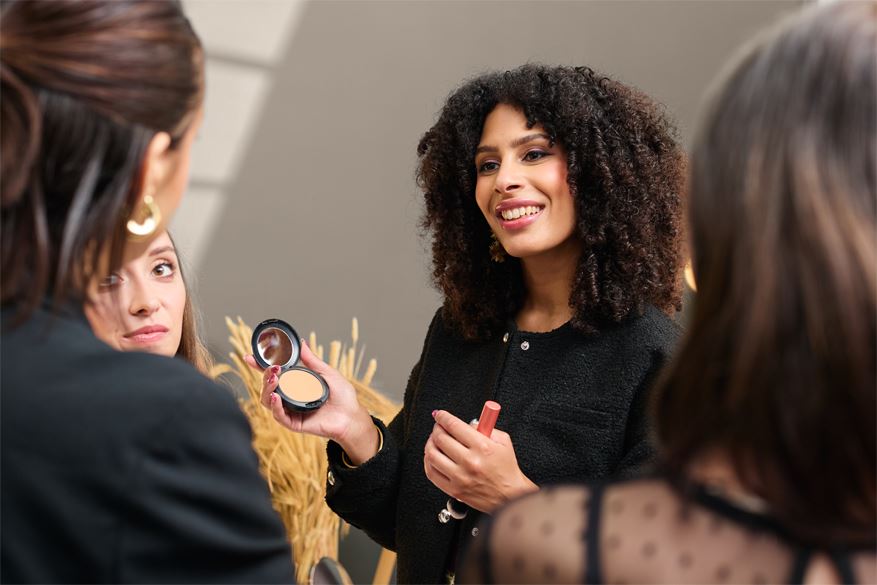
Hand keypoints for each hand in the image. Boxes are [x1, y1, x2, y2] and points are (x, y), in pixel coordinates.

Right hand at [244, 341, 379, 463]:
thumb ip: (312, 360)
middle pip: (267, 387)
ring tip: (273, 379)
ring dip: (267, 389)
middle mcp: (289, 397)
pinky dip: (275, 406)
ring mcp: (290, 410)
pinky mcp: (294, 423)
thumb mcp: (326, 372)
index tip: (249, 357)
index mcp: (295, 384)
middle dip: (264, 376)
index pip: (273, 375)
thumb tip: (302, 343)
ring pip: (268, 401)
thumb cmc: (342, 395)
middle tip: (272, 369)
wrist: (351, 415)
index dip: (259, 366)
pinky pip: (279, 415)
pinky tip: (276, 396)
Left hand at [423, 410, 537, 513]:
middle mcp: (469, 462)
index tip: (440, 415)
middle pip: (440, 438)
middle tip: (438, 427)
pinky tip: (433, 457)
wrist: (510, 495)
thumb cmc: (507, 470)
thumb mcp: (503, 441)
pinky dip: (428, 462)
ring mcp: (460, 477)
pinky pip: (432, 473)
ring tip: (434, 441)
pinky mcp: (454, 490)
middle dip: (436, 428)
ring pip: (432, 455)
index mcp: (482, 447)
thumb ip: (485, 428)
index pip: (454, 425)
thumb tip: (467, 423)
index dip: (443, 417)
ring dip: (430, 444)